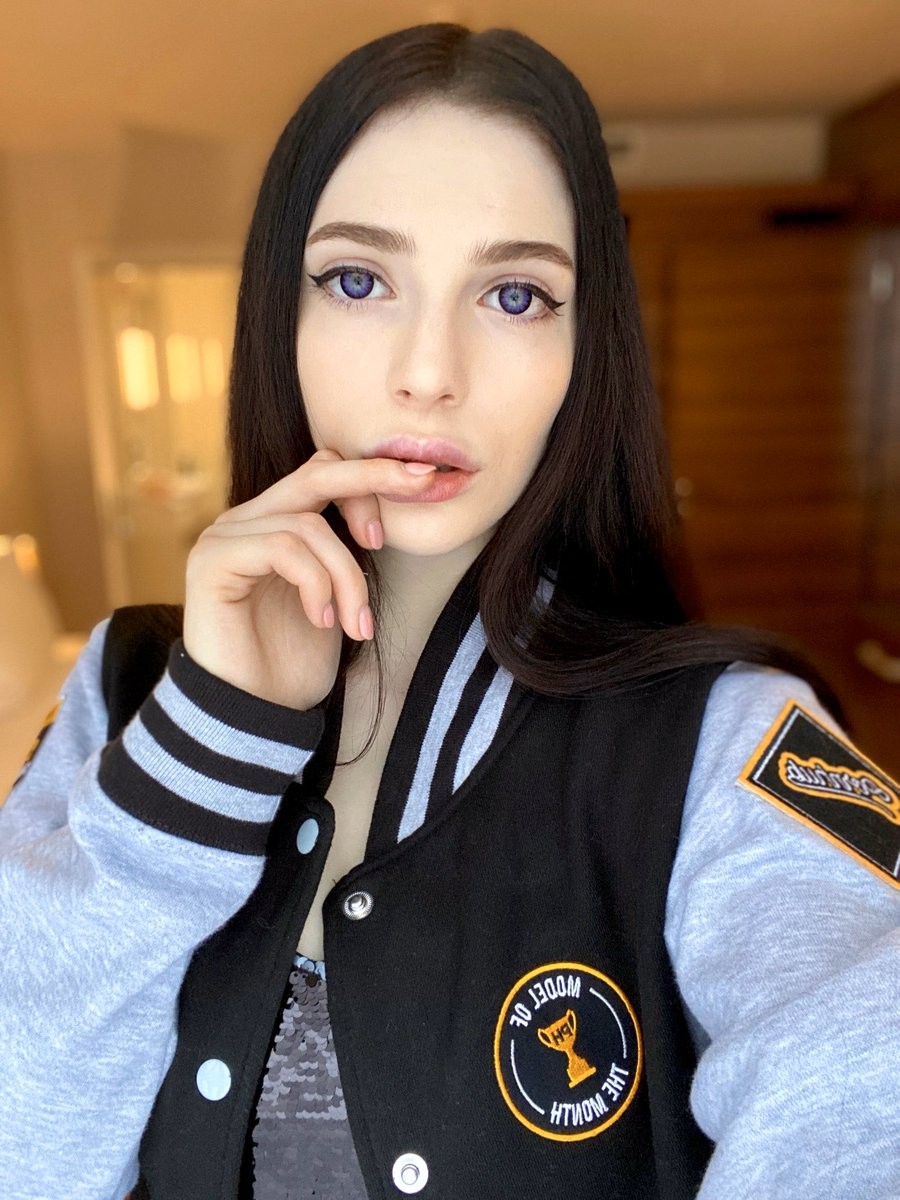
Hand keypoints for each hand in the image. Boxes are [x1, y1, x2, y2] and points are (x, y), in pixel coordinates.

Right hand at [182, 448, 436, 708]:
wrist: (255, 715)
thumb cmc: (294, 664)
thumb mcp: (335, 597)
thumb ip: (346, 552)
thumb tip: (391, 509)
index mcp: (273, 523)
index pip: (324, 472)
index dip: (372, 479)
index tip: (422, 489)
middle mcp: (245, 520)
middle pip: (317, 473)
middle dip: (376, 476)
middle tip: (423, 481)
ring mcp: (225, 537)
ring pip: (309, 526)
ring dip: (348, 578)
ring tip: (356, 625)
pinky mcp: (213, 561)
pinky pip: (282, 547)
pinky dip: (316, 584)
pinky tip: (322, 620)